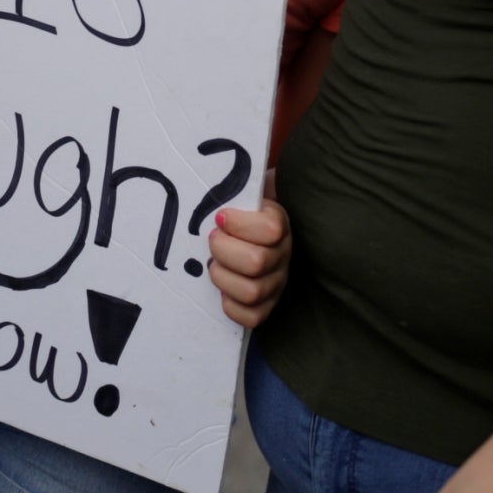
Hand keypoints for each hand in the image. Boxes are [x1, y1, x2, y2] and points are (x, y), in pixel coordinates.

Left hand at [206, 180, 289, 327]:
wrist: (245, 230)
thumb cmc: (236, 211)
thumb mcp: (239, 193)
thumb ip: (234, 188)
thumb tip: (209, 174)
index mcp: (280, 224)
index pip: (271, 229)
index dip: (240, 224)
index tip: (221, 216)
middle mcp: (284, 255)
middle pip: (256, 262)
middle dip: (224, 250)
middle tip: (212, 240)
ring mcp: (277, 283)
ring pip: (252, 291)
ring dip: (223, 278)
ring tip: (213, 265)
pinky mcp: (267, 307)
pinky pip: (253, 317)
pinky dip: (231, 305)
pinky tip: (221, 290)